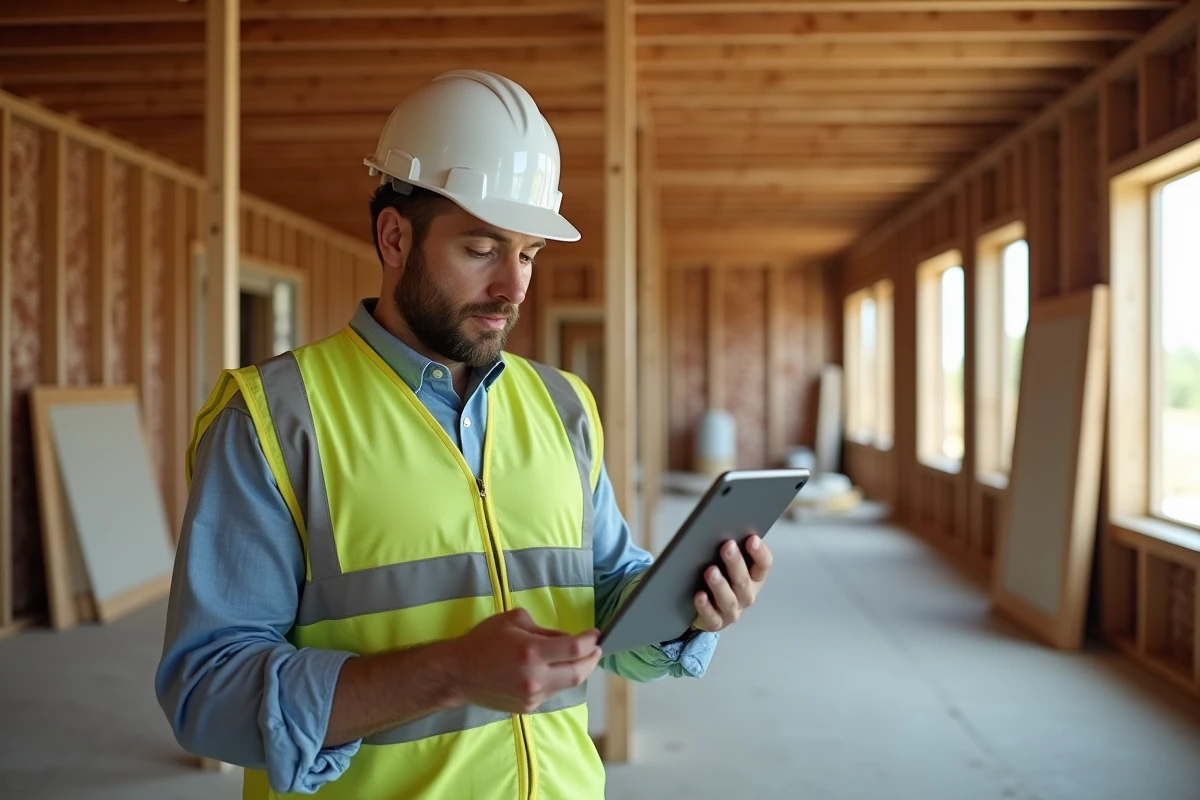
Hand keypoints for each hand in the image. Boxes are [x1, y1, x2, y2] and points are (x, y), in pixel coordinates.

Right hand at [447, 608, 601, 713]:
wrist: (459, 673)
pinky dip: (560, 681)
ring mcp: (532, 696)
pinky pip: (553, 693)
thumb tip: (566, 639)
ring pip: (568, 685)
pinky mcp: (528, 707)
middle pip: (578, 672)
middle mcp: (534, 677)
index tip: (596, 634)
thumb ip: (544, 630)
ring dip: (579, 671)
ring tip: (581, 659)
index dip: (590, 641)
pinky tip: (557, 670)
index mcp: (532, 652)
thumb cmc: (483, 641)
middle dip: (592, 659)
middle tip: (596, 649)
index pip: (574, 648)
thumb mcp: (514, 621)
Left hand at [691, 534, 772, 632]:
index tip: (751, 538)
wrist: (702, 606)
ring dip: (720, 585)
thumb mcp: (723, 560)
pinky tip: (699, 595)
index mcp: (754, 576)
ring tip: (711, 571)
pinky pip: (712, 617)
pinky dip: (706, 607)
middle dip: (736, 563)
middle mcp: (747, 594)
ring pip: (729, 600)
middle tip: (727, 546)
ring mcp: (732, 611)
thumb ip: (728, 546)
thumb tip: (717, 524)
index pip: (763, 564)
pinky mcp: (716, 623)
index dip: (759, 552)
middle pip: (744, 580)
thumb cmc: (716, 573)